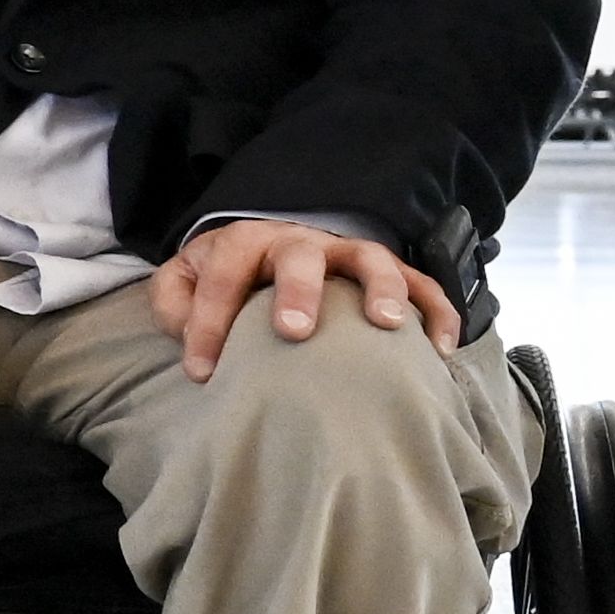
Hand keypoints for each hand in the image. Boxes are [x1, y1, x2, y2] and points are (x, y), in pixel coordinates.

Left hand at [149, 218, 467, 386]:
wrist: (267, 248)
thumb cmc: (226, 276)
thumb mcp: (186, 280)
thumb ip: (175, 301)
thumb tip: (186, 332)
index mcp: (245, 242)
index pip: (223, 274)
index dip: (209, 321)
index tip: (202, 371)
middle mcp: (299, 242)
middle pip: (300, 256)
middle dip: (298, 290)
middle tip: (294, 331)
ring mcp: (348, 254)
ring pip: (372, 259)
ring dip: (382, 288)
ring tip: (388, 324)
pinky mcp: (387, 273)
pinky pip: (422, 284)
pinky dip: (436, 311)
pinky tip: (439, 349)